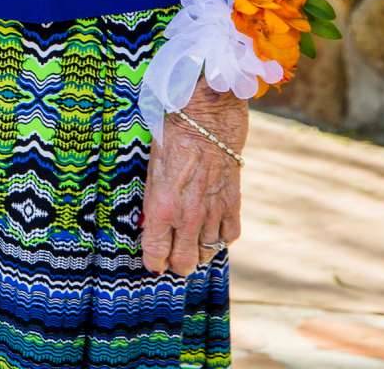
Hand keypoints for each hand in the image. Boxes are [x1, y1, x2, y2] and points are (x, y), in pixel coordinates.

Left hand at [142, 90, 246, 275]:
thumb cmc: (171, 137)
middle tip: (173, 261)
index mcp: (162, 208)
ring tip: (192, 247)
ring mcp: (213, 213)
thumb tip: (151, 223)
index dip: (154, 263)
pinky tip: (213, 230)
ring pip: (208, 253)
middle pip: (185, 262)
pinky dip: (221, 238)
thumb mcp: (151, 169)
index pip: (156, 253)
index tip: (154, 265)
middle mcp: (188, 216)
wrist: (206, 117)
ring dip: (199, 254)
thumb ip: (153, 200)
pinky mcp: (233, 204)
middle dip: (177, 265)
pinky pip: (229, 236)